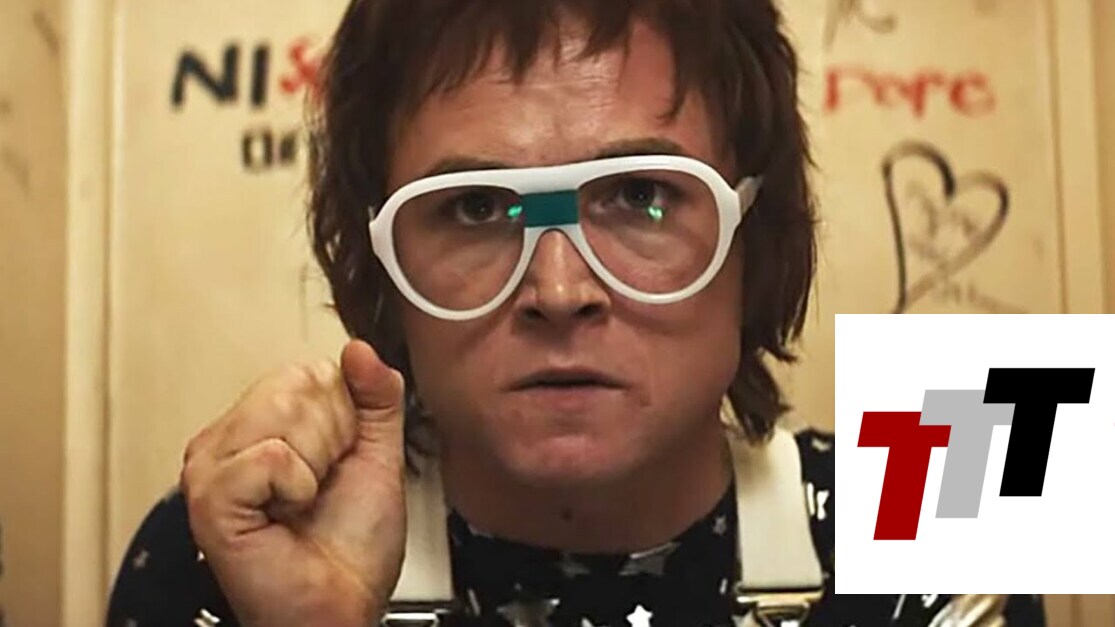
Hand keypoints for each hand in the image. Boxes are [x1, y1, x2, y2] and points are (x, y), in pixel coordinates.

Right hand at [180, 339, 406, 626]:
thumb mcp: (379, 457)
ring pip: (284, 412)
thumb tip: (359, 348)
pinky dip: (295, 488)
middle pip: (296, 384)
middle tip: (318, 487)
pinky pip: (272, 455)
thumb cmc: (351, 548)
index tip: (337, 464)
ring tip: (300, 501)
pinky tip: (283, 515)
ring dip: (315, 465)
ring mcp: (211, 465)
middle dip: (331, 439)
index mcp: (262, 423)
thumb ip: (377, 398)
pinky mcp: (210, 495)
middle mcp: (229, 439)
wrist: (340, 606)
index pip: (309, 370)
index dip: (343, 418)